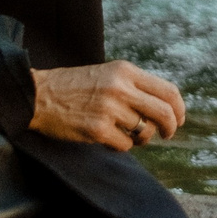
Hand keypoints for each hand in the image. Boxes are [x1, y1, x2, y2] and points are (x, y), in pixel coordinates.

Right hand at [30, 62, 185, 151]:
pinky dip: (121, 145)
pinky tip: (107, 137)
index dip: (179, 108)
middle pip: (164, 112)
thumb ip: (135, 86)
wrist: (37, 95)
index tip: (179, 119)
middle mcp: (120, 88)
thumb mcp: (108, 74)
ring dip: (139, 137)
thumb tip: (166, 108)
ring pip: (144, 131)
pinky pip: (125, 145)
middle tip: (167, 135)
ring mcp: (109, 109)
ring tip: (124, 132)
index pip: (168, 91)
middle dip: (170, 127)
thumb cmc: (74, 87)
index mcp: (125, 71)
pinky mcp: (97, 129)